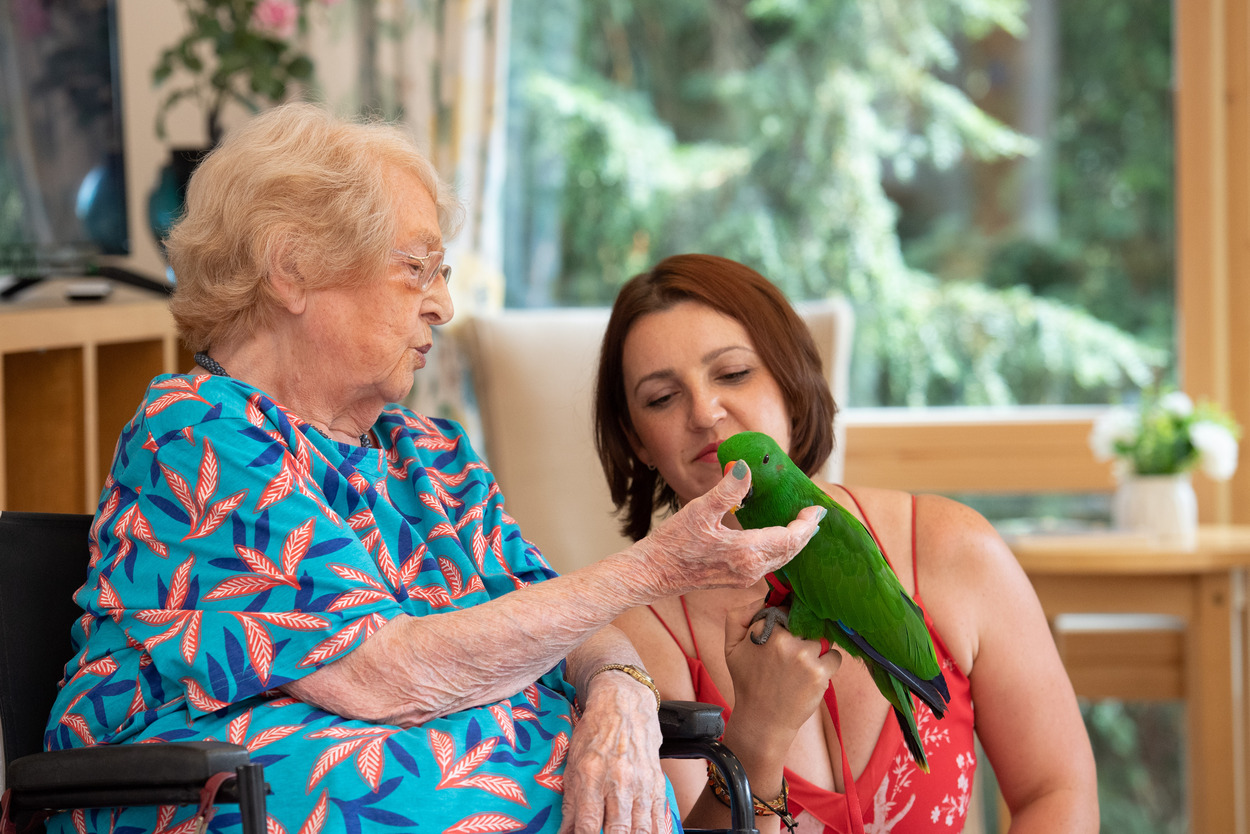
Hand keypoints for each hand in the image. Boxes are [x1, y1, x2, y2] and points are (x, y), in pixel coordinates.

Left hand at [560, 672, 670, 832]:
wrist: (624, 704)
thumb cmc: (594, 733)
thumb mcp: (573, 765)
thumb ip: (571, 805)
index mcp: (592, 776)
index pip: (588, 825)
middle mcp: (619, 782)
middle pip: (618, 831)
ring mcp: (641, 784)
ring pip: (641, 829)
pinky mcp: (656, 784)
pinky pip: (658, 817)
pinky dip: (655, 833)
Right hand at [628, 464, 824, 596]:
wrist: (652, 574)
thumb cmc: (672, 544)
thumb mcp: (699, 510)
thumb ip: (728, 490)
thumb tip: (746, 468)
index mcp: (747, 553)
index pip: (790, 539)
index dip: (806, 524)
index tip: (817, 509)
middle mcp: (751, 570)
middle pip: (790, 552)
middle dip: (805, 533)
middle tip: (815, 515)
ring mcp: (743, 577)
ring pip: (780, 560)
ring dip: (793, 543)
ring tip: (801, 526)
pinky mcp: (735, 579)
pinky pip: (768, 564)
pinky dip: (779, 550)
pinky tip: (775, 540)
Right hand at [723, 598, 840, 742]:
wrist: (762, 720)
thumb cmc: (747, 681)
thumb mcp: (731, 646)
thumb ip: (738, 616)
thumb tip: (764, 597)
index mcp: (763, 629)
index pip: (785, 610)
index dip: (786, 623)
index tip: (781, 639)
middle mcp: (784, 640)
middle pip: (805, 623)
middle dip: (801, 635)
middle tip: (791, 656)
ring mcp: (804, 656)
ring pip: (821, 638)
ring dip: (816, 650)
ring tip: (800, 667)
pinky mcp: (819, 673)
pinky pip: (834, 656)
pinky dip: (828, 664)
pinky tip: (812, 676)